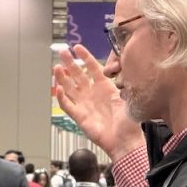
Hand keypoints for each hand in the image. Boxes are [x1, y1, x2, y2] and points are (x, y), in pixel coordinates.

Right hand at [52, 44, 142, 159]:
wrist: (124, 139)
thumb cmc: (129, 121)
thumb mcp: (128, 96)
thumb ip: (122, 82)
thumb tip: (121, 66)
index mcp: (105, 87)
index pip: (93, 68)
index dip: (85, 57)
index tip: (77, 47)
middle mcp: (93, 94)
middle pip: (78, 75)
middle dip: (70, 63)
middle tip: (62, 52)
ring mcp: (84, 104)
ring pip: (69, 88)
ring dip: (62, 78)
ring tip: (57, 67)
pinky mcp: (79, 116)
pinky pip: (67, 105)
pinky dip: (61, 98)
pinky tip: (58, 89)